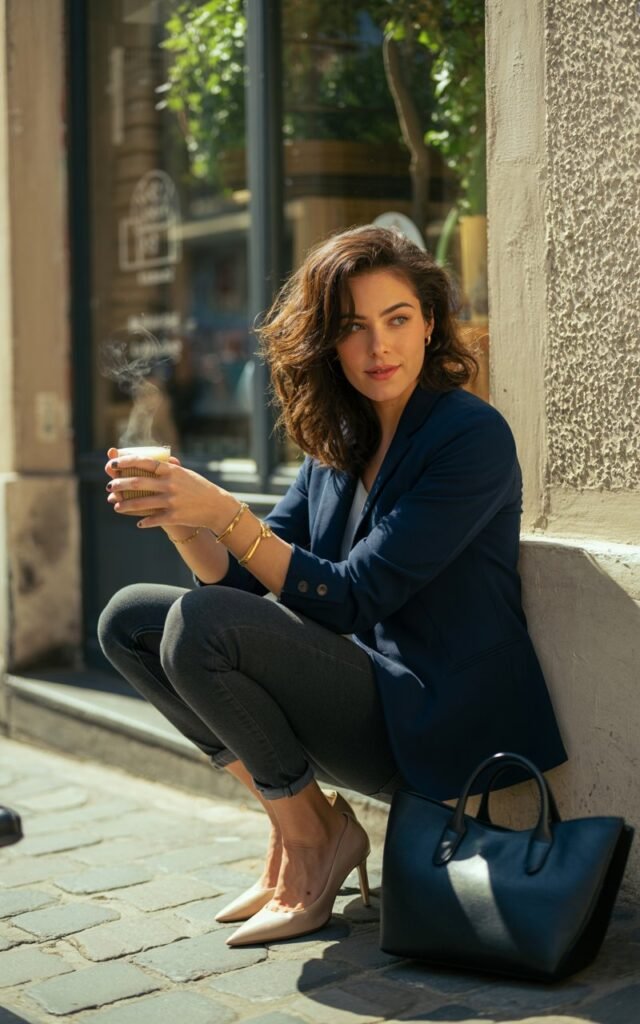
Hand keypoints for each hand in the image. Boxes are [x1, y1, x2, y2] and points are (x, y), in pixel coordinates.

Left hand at [104, 447, 234, 532]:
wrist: (216, 506)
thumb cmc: (199, 488)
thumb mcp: (184, 473)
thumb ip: (168, 468)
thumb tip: (149, 461)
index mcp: (171, 470)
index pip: (144, 462)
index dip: (126, 462)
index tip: (113, 463)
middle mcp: (170, 484)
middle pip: (137, 483)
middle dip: (119, 484)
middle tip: (110, 486)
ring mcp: (171, 501)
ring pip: (141, 503)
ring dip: (125, 505)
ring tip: (115, 505)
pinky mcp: (174, 516)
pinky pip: (154, 519)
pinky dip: (144, 522)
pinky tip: (138, 523)